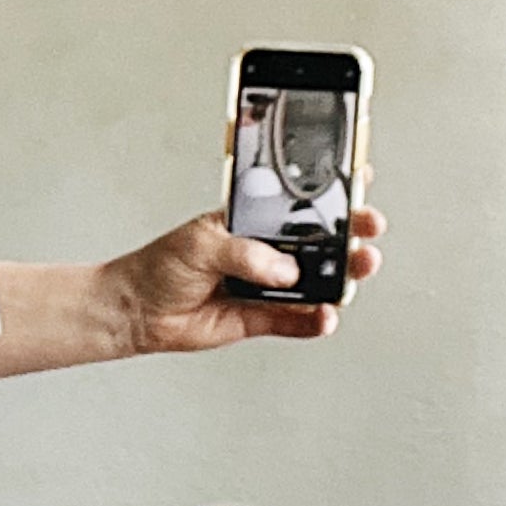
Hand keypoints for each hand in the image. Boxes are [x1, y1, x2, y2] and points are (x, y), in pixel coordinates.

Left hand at [99, 208, 386, 354]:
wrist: (139, 310)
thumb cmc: (163, 265)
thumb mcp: (202, 244)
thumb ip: (246, 253)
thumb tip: (284, 268)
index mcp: (254, 222)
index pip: (299, 204)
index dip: (332, 194)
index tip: (360, 184)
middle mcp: (267, 252)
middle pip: (320, 244)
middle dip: (349, 238)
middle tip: (366, 236)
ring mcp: (268, 286)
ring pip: (316, 283)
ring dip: (339, 281)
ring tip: (351, 277)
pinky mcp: (263, 318)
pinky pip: (298, 321)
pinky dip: (315, 321)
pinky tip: (325, 316)